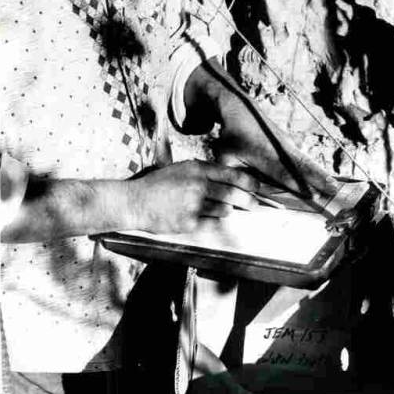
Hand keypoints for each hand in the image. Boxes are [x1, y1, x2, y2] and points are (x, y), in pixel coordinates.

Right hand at [129, 160, 258, 233]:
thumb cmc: (158, 184)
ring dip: (228, 210)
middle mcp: (197, 185)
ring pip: (224, 210)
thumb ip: (204, 172)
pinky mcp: (189, 223)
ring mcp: (193, 205)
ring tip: (225, 209)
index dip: (248, 182)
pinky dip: (214, 221)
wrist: (136, 202)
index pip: (231, 175)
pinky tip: (209, 218)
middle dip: (247, 200)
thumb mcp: (181, 169)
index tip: (257, 187)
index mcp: (197, 169)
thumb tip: (229, 180)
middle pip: (232, 194)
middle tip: (255, 205)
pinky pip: (211, 223)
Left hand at [217, 104, 338, 201]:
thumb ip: (235, 178)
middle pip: (302, 167)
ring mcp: (286, 145)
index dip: (299, 185)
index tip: (313, 195)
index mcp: (264, 154)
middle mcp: (280, 149)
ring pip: (306, 162)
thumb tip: (243, 196)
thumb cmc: (231, 137)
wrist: (240, 110)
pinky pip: (303, 159)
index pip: (284, 174)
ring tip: (335, 186)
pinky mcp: (289, 144)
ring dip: (320, 175)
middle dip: (318, 179)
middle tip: (334, 190)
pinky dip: (314, 169)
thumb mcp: (226, 159)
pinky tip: (325, 179)